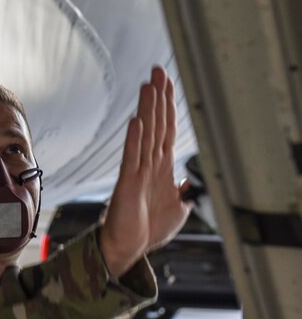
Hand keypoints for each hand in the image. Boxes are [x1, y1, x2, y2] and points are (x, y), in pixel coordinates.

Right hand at [100, 67, 191, 277]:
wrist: (127, 247)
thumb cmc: (147, 230)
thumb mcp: (178, 209)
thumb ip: (184, 192)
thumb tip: (192, 182)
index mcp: (161, 167)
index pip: (166, 130)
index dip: (168, 107)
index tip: (167, 83)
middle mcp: (149, 164)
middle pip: (156, 124)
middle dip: (158, 97)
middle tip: (157, 71)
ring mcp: (137, 172)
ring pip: (145, 135)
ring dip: (148, 111)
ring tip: (148, 86)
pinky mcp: (128, 184)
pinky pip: (132, 158)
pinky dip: (135, 140)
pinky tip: (137, 123)